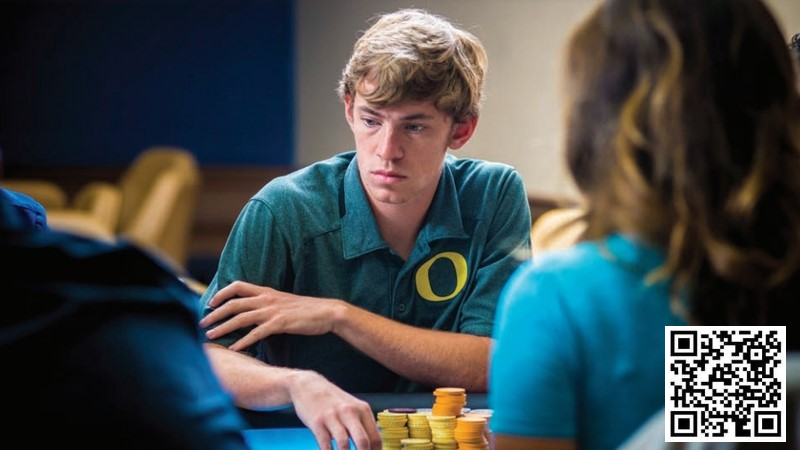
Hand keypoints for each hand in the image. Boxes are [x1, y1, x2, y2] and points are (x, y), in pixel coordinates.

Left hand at [199, 280, 342, 350]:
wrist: (327, 312)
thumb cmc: (306, 310)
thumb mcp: (284, 301)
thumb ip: (268, 304)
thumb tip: (254, 312)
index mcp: (267, 292)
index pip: (238, 286)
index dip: (222, 293)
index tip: (211, 303)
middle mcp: (266, 299)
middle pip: (233, 303)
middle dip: (215, 314)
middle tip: (201, 323)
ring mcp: (272, 311)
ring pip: (240, 318)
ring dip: (223, 327)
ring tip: (210, 336)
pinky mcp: (279, 324)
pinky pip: (256, 333)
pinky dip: (243, 342)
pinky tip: (234, 349)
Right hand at [288, 370, 381, 449]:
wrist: (308, 386)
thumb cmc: (333, 401)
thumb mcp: (352, 407)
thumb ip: (362, 424)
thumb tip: (372, 447)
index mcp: (362, 410)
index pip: (376, 438)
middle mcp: (350, 412)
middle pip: (363, 442)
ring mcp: (333, 417)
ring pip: (344, 444)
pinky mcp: (317, 422)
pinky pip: (325, 444)